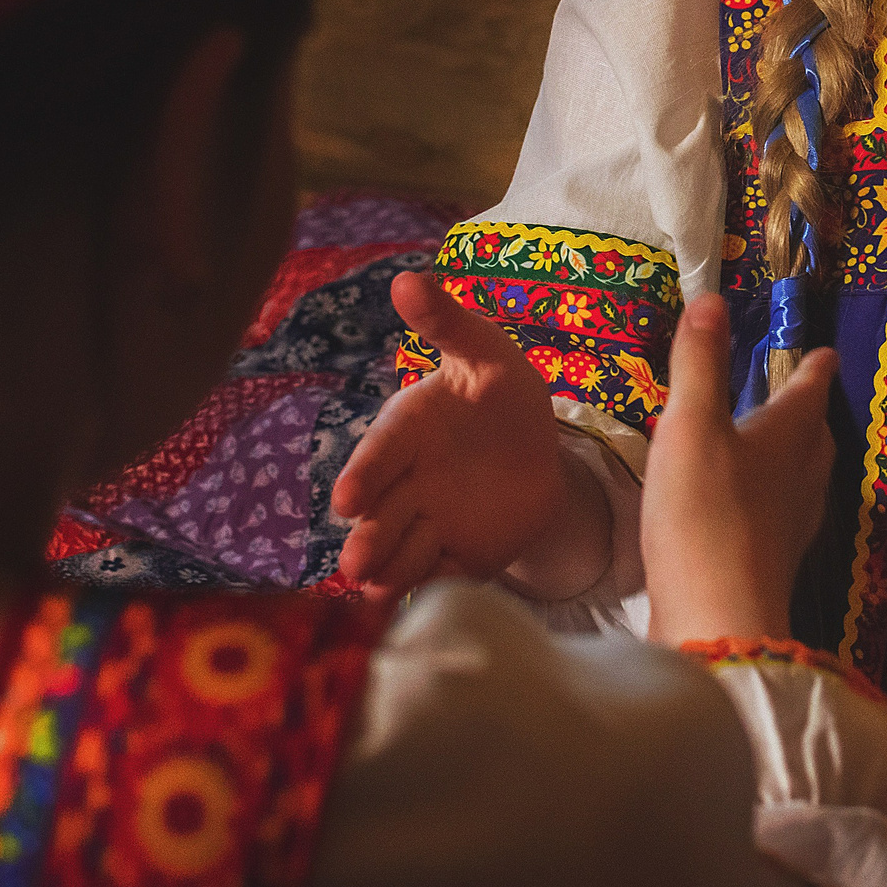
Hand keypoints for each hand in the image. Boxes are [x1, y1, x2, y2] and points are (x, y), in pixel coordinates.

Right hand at [331, 272, 583, 601]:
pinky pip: (441, 575)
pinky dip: (431, 590)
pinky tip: (418, 608)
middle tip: (357, 561)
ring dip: (389, 570)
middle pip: (382, 514)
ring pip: (402, 551)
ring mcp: (429, 524)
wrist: (539, 448)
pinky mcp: (458, 557)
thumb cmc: (500, 391)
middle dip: (369, 537)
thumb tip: (407, 278)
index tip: (347, 500)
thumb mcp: (484, 352)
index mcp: (406, 430)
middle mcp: (406, 483)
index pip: (380, 454)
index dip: (364, 476)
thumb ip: (447, 322)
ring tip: (376, 590)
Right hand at [642, 296, 834, 643]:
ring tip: (777, 448)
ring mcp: (786, 530)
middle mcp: (798, 483)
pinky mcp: (766, 566)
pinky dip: (768, 499)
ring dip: (793, 459)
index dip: (814, 369)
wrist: (716, 618)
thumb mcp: (693, 426)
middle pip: (815, 441)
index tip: (825, 352)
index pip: (809, 394)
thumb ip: (700, 365)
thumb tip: (712, 300)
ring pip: (801, 482)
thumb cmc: (706, 514)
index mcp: (787, 441)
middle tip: (803, 398)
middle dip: (810, 416)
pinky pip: (777, 518)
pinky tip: (746, 508)